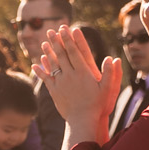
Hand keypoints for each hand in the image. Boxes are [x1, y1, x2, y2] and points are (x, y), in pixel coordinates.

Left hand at [36, 27, 117, 143]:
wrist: (83, 120)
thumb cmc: (98, 105)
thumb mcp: (108, 88)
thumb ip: (110, 73)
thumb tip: (112, 59)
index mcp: (83, 72)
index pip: (74, 51)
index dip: (69, 39)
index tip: (65, 29)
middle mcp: (70, 75)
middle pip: (61, 55)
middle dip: (56, 41)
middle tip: (51, 30)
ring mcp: (61, 83)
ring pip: (52, 64)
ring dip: (47, 52)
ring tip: (43, 42)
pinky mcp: (54, 91)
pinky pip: (46, 78)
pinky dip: (41, 70)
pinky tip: (35, 64)